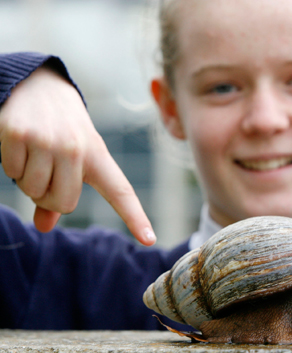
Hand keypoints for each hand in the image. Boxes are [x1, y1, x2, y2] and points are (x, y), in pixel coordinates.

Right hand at [0, 66, 155, 244]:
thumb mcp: (73, 156)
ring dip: (27, 179)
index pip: (120, 191)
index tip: (149, 239)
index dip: (135, 217)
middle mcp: (77, 149)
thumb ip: (59, 193)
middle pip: (64, 204)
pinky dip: (10, 164)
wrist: (37, 83)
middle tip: (46, 170)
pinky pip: (11, 172)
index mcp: (98, 155)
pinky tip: (18, 142)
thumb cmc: (60, 128)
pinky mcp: (19, 134)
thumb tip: (44, 227)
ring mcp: (49, 141)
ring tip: (33, 152)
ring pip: (33, 191)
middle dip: (48, 196)